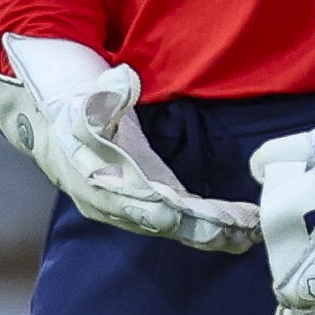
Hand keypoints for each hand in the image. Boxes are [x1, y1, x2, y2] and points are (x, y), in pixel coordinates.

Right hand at [0, 45, 257, 253]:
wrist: (63, 138)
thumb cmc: (76, 118)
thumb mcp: (83, 104)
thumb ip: (102, 97)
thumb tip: (122, 80)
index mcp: (98, 183)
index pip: (130, 201)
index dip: (156, 209)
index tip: (182, 213)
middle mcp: (118, 206)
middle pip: (163, 223)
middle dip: (200, 228)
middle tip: (238, 229)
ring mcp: (137, 212)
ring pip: (177, 229)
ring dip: (214, 233)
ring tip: (251, 234)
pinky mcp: (155, 209)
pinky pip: (184, 225)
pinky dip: (212, 229)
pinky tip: (242, 232)